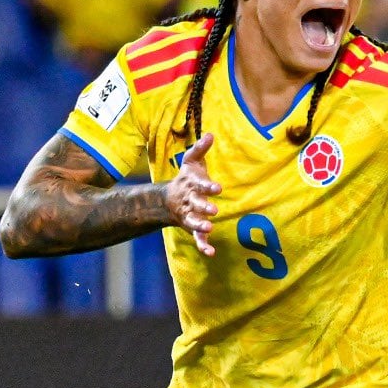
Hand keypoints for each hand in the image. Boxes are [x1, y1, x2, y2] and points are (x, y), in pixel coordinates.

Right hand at [166, 133, 220, 255]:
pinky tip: (210, 253)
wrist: (169, 200)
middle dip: (204, 207)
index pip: (200, 185)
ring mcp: (190, 216)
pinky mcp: (193, 228)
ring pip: (194, 222)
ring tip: (209, 228)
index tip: (218, 188)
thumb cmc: (187, 179)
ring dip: (201, 226)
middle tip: (214, 211)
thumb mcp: (192, 163)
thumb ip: (200, 149)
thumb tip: (211, 134)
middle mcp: (190, 201)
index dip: (208, 186)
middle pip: (196, 205)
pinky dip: (203, 246)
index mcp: (192, 185)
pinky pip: (198, 238)